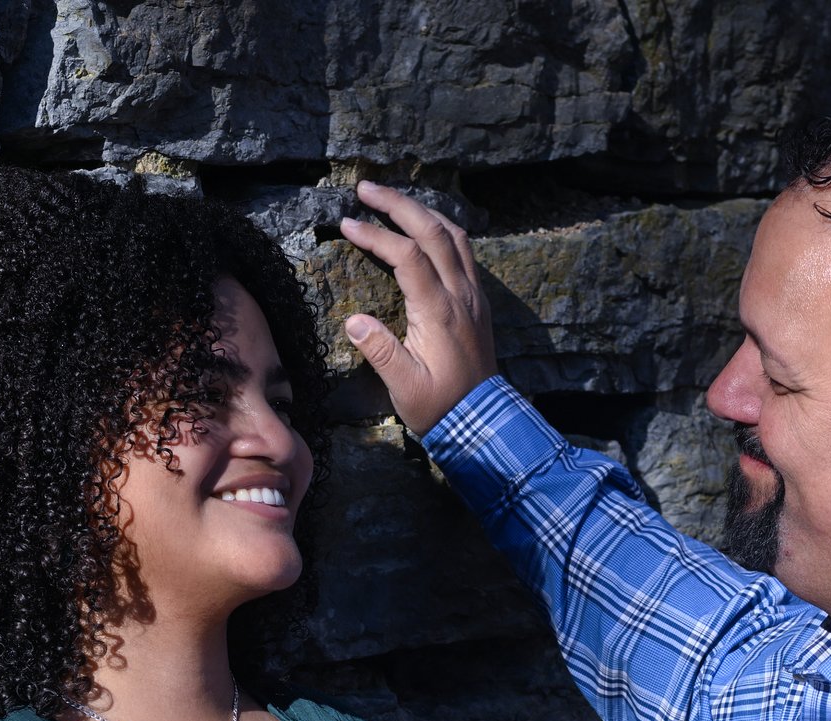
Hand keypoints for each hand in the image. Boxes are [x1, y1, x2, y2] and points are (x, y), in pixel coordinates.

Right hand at [336, 180, 498, 432]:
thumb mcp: (405, 388)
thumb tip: (353, 321)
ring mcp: (474, 295)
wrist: (483, 422)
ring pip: (454, 235)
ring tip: (392, 200)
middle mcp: (461, 295)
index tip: (347, 225)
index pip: (406, 256)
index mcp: (440, 312)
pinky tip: (425, 227)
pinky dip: (441, 229)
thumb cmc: (440, 407)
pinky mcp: (478, 301)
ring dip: (422, 211)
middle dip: (398, 204)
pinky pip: (464, 250)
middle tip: (365, 188)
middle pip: (434, 231)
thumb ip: (381, 352)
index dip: (376, 235)